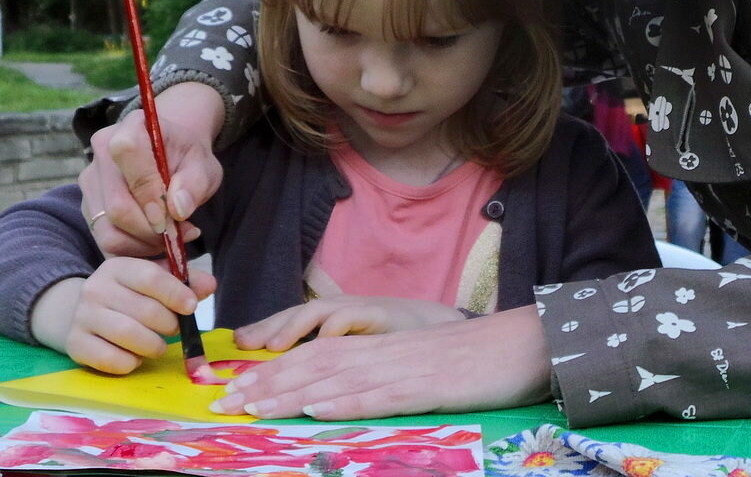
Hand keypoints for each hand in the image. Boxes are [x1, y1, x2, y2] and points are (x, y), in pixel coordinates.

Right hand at [29, 258, 216, 374]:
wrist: (87, 315)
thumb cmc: (132, 296)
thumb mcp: (157, 281)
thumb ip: (186, 281)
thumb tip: (209, 285)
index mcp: (118, 267)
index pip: (151, 277)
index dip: (175, 293)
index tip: (192, 307)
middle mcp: (95, 288)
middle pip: (145, 310)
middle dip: (169, 324)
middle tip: (174, 329)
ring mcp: (82, 317)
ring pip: (129, 335)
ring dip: (154, 345)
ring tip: (159, 345)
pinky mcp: (75, 344)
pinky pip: (112, 360)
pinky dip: (131, 362)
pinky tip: (135, 357)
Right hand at [79, 82, 224, 256]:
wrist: (171, 156)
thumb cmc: (188, 158)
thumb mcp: (204, 165)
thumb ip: (195, 183)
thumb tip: (177, 210)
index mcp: (132, 127)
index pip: (127, 154)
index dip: (149, 192)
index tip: (173, 217)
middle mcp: (101, 151)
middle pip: (116, 205)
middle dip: (150, 230)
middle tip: (180, 235)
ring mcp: (90, 179)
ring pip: (106, 228)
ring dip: (142, 243)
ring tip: (171, 238)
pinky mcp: (88, 204)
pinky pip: (104, 237)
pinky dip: (132, 247)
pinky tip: (154, 241)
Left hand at [211, 304, 550, 418]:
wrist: (525, 343)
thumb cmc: (477, 358)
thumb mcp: (422, 362)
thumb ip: (384, 374)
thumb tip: (338, 397)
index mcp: (381, 347)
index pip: (316, 357)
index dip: (271, 372)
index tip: (234, 390)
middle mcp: (384, 354)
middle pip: (314, 365)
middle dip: (265, 384)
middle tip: (223, 403)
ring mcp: (404, 370)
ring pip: (336, 379)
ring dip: (289, 394)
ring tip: (251, 408)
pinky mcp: (427, 387)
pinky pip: (379, 394)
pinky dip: (344, 402)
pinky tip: (316, 408)